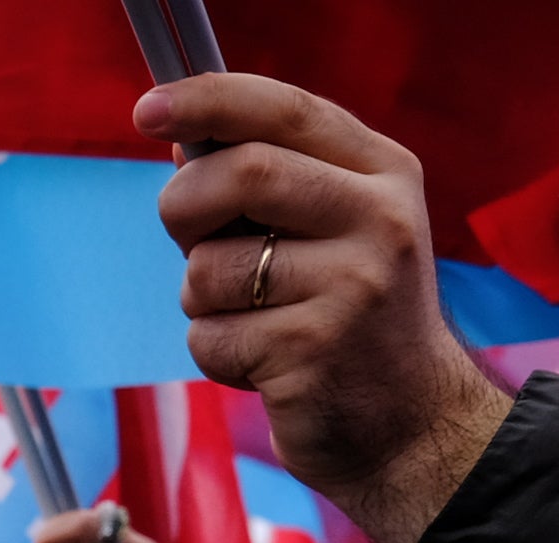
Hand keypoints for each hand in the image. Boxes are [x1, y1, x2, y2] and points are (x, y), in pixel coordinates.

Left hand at [143, 74, 511, 542]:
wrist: (409, 425)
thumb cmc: (352, 320)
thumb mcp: (337, 232)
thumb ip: (272, 184)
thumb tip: (183, 139)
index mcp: (385, 174)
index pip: (287, 112)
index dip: (210, 100)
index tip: (148, 106)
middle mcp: (380, 220)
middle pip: (242, 175)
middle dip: (184, 205)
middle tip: (185, 235)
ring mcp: (351, 287)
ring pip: (208, 270)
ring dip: (201, 301)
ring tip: (255, 321)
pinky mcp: (312, 352)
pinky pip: (209, 338)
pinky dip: (216, 355)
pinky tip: (265, 365)